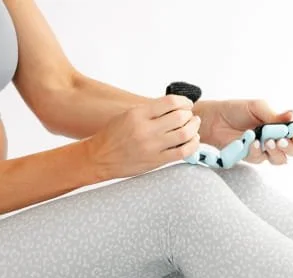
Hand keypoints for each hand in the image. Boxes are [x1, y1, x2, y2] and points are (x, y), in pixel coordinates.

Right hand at [86, 95, 200, 179]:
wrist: (99, 158)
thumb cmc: (112, 136)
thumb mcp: (128, 115)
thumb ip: (150, 111)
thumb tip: (174, 107)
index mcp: (138, 114)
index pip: (170, 102)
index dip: (184, 102)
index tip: (187, 104)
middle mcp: (146, 130)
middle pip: (180, 117)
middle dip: (189, 115)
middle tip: (190, 116)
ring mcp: (152, 146)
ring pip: (184, 134)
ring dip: (194, 128)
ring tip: (194, 126)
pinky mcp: (156, 161)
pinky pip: (182, 152)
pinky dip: (192, 144)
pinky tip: (193, 140)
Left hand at [196, 99, 292, 164]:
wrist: (214, 119)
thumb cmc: (236, 110)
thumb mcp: (257, 108)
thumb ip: (275, 115)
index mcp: (280, 125)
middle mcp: (275, 139)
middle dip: (291, 147)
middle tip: (282, 140)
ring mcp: (264, 150)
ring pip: (280, 160)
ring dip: (277, 152)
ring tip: (268, 142)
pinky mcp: (251, 157)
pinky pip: (260, 159)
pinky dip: (258, 151)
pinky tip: (252, 143)